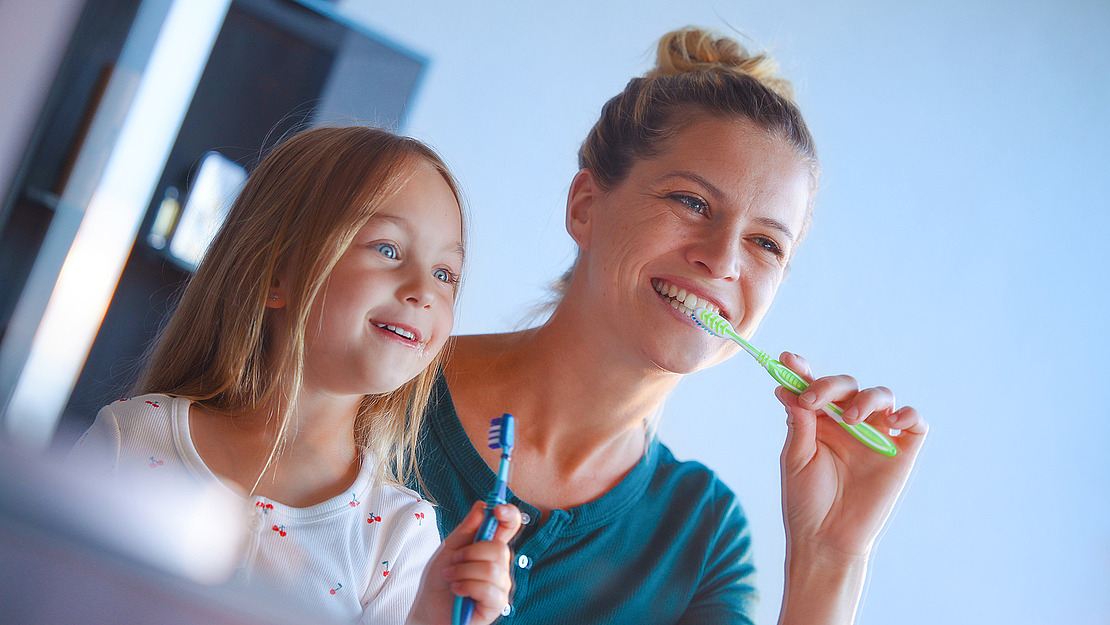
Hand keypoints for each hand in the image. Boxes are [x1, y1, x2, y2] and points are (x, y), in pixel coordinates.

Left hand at [407, 501, 521, 624]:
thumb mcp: (449, 548)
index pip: (510, 526)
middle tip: (454, 560)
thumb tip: (482, 505)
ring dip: (463, 571)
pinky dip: (466, 586)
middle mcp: (500, 566)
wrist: (428, 610)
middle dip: (470, 552)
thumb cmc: (440, 581)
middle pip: (500, 548)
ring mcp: (500, 586)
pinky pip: (488, 589)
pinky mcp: (497, 605)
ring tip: (452, 578)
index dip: (510, 514)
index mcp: (490, 548)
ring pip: (492, 568)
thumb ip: (466, 529)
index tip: (497, 509)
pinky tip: (457, 590)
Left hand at [775, 352, 927, 561]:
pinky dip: (908, 414)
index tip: (788, 361)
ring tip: (851, 418)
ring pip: (882, 396)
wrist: (826, 539)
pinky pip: (914, 422)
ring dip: (866, 398)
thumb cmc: (806, 501)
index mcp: (819, 422)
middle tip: (813, 400)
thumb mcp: (795, 458)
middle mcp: (849, 423)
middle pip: (847, 385)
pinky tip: (891, 421)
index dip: (802, 371)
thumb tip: (787, 388)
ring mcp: (876, 435)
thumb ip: (798, 423)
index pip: (814, 387)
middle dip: (830, 385)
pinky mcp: (901, 452)